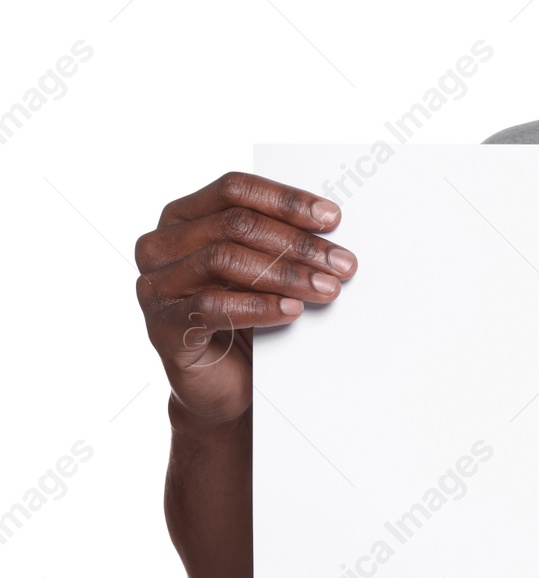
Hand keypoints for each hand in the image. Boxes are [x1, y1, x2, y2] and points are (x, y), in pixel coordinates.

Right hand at [135, 173, 356, 428]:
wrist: (224, 387)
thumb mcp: (263, 276)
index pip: (234, 189)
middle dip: (297, 243)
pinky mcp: (162, 327)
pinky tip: (293, 310)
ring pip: (223, 260)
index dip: (286, 200)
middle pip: (235, 225)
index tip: (333, 218)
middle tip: (344, 264)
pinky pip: (210, 307)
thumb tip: (332, 237)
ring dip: (285, 273)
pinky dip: (258, 307)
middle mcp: (160, 246)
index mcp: (183, 218)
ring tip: (328, 289)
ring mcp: (154, 286)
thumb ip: (279, 248)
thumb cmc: (246, 322)